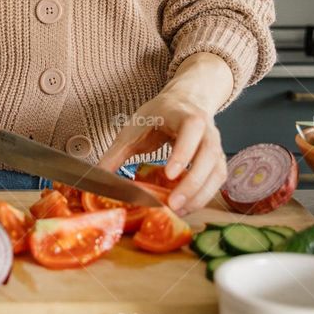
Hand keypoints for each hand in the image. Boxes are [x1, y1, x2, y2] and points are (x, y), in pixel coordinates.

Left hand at [96, 91, 227, 213]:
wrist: (184, 102)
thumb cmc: (158, 116)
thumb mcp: (133, 129)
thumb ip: (115, 154)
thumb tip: (95, 179)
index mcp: (183, 114)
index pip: (191, 128)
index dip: (183, 152)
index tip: (169, 174)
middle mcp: (206, 129)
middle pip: (208, 154)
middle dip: (193, 181)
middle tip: (173, 203)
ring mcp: (215, 145)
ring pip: (216, 170)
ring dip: (201, 194)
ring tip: (179, 210)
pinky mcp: (216, 159)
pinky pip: (217, 179)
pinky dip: (205, 195)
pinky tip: (187, 206)